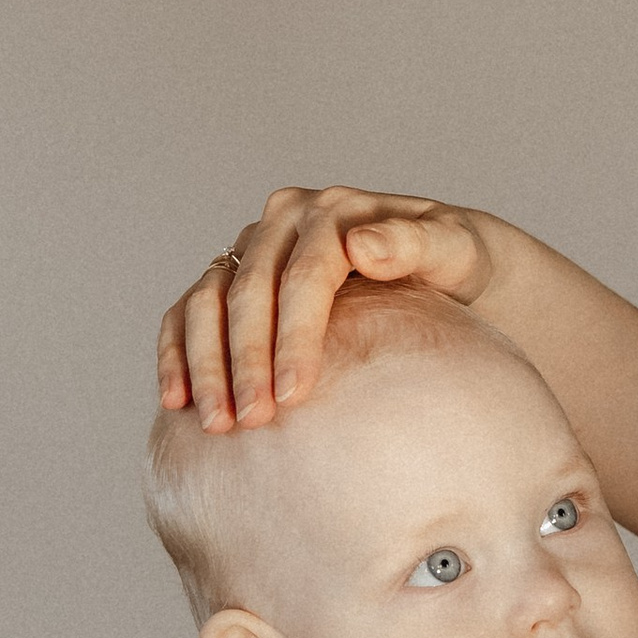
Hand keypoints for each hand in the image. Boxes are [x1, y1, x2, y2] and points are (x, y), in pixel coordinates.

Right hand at [160, 188, 501, 429]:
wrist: (448, 269)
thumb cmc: (460, 264)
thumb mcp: (459, 250)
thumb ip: (417, 244)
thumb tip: (361, 245)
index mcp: (334, 212)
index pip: (304, 277)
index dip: (294, 337)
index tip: (293, 395)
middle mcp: (285, 222)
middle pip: (250, 292)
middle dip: (244, 361)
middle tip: (250, 423)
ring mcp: (254, 248)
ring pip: (208, 300)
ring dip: (205, 363)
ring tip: (215, 425)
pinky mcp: (233, 278)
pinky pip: (189, 313)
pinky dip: (177, 353)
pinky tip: (177, 402)